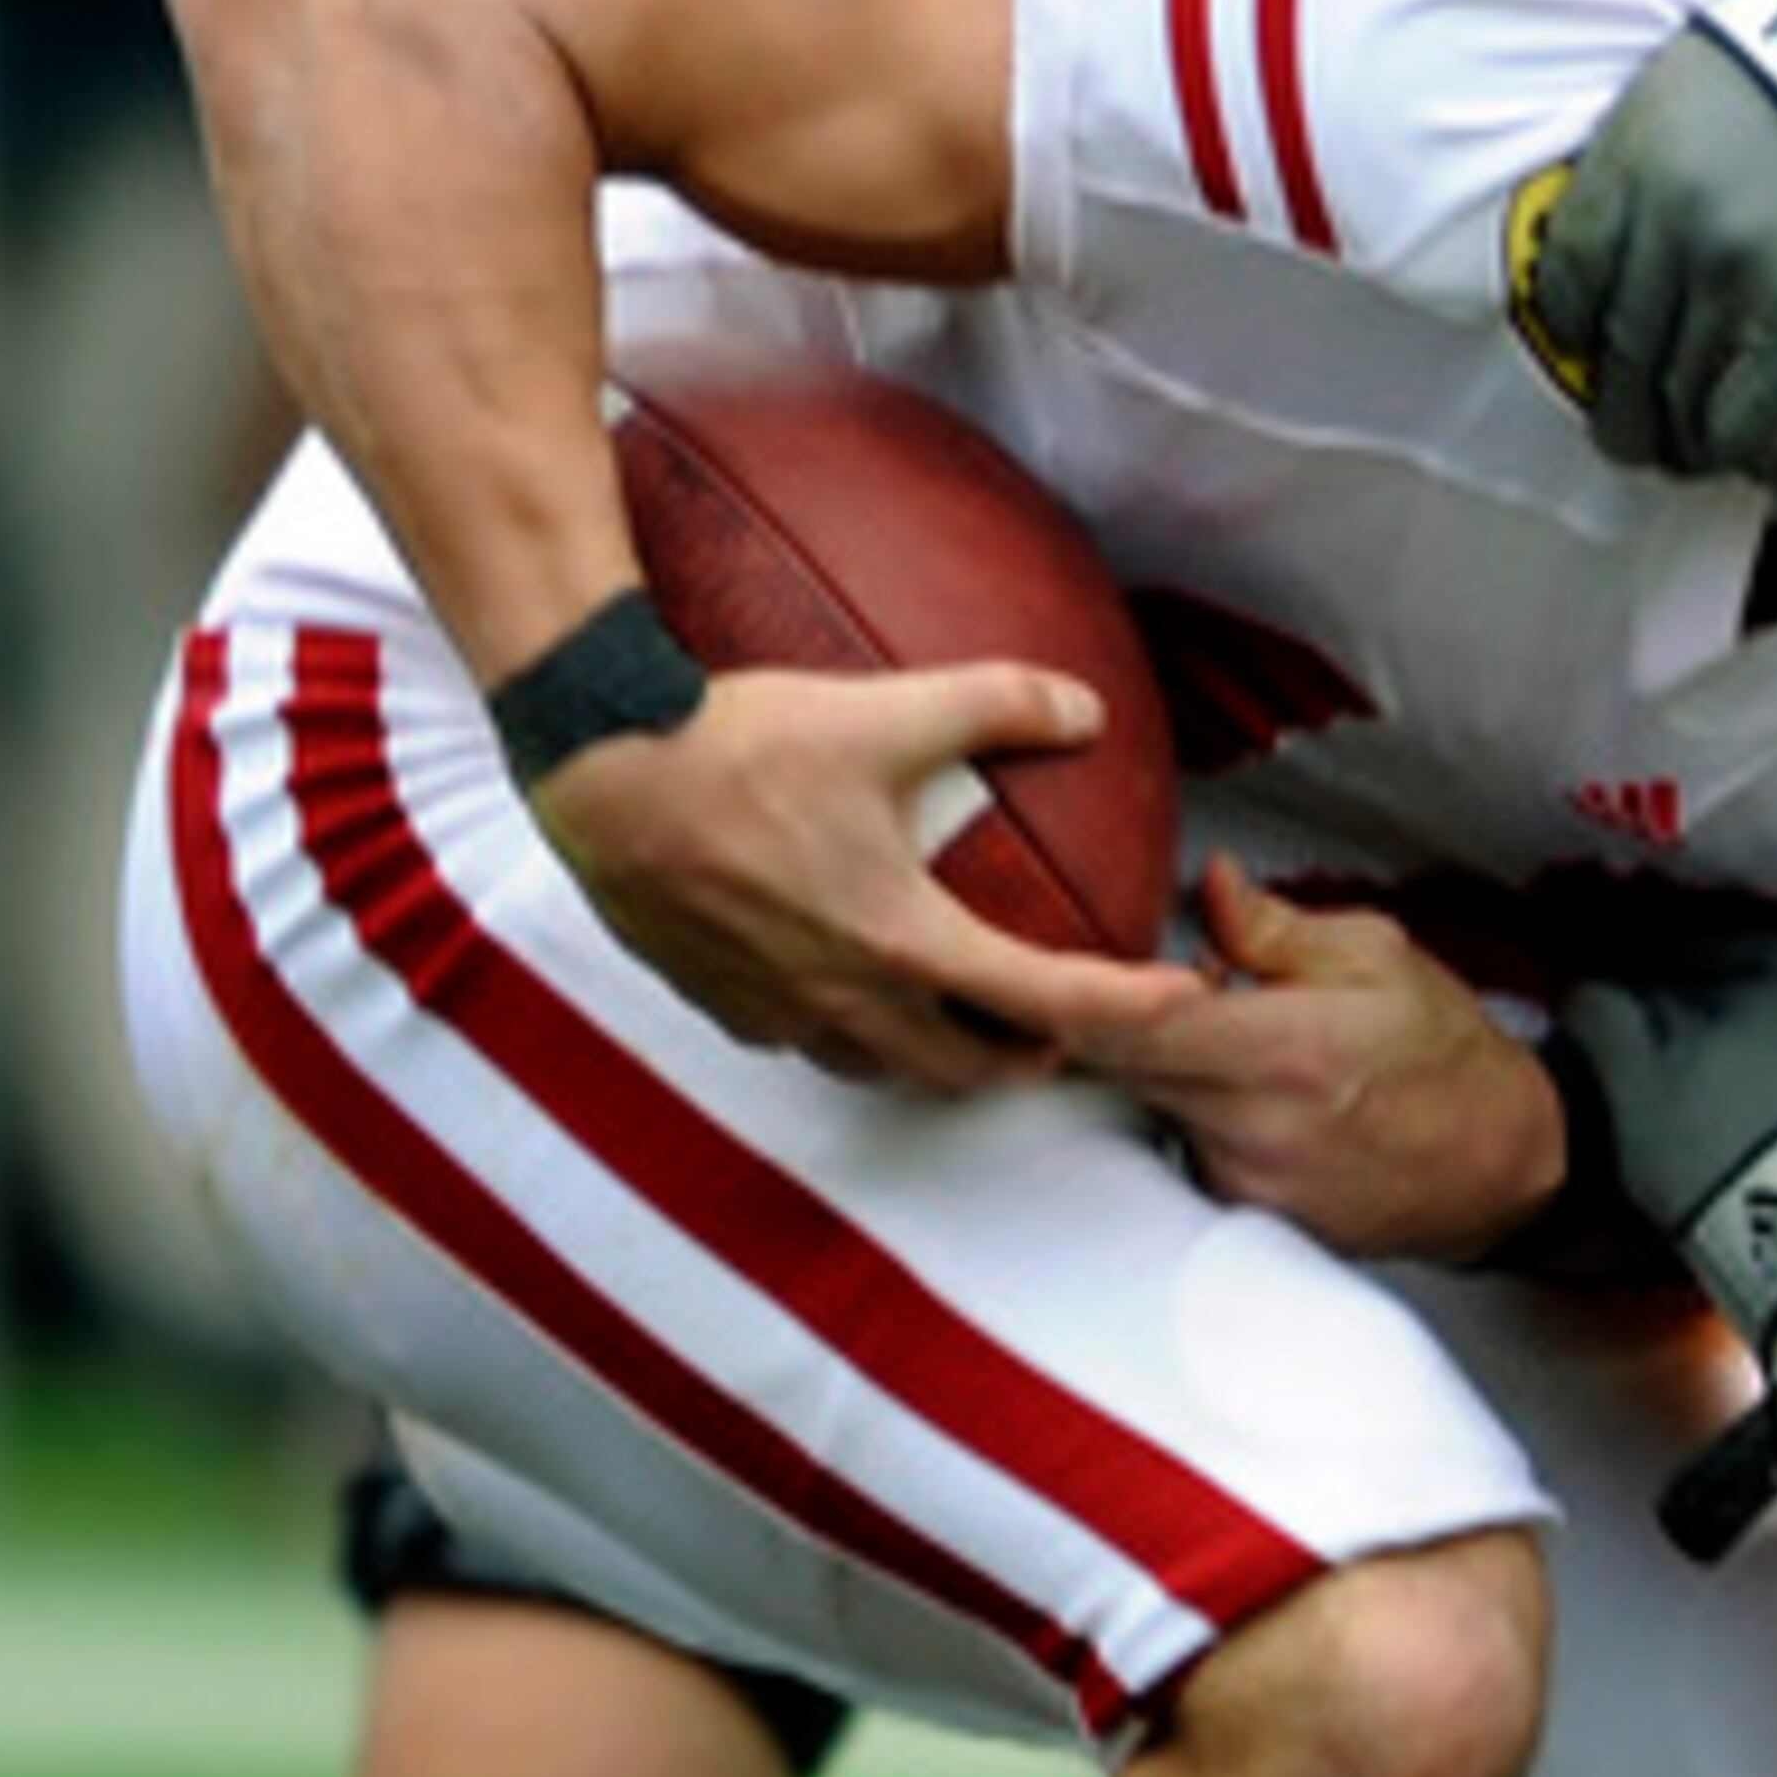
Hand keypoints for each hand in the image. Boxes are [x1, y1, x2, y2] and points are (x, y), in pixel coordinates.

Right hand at [534, 656, 1168, 1093]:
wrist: (597, 770)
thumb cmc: (736, 742)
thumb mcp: (882, 710)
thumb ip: (996, 704)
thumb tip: (1086, 708)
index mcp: (903, 945)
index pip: (1049, 1001)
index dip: (1128, 1007)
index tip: (1179, 999)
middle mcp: (849, 1002)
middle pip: (970, 1071)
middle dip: (1028, 1059)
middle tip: (1060, 1025)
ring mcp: (782, 1015)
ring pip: (887, 1070)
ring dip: (939, 1057)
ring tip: (964, 1016)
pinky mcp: (725, 1008)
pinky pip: (810, 1042)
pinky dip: (853, 1029)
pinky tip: (850, 980)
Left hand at [1066, 857, 1569, 1259]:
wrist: (1506, 1167)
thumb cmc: (1447, 1055)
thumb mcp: (1377, 955)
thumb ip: (1273, 927)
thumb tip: (1205, 886)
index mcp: (1285, 1050)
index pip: (1136, 1022)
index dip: (1072, 990)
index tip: (1034, 959)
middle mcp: (1255, 1130)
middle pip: (1121, 1068)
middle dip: (1103, 1016)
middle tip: (1119, 972)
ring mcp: (1248, 1185)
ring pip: (1150, 1108)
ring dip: (1155, 1064)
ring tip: (1222, 1035)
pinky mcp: (1248, 1219)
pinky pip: (1182, 1151)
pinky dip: (1189, 1112)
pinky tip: (1244, 1095)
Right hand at [1525, 0, 1776, 510]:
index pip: (1748, 446)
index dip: (1755, 470)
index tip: (1758, 464)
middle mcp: (1732, 267)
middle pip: (1678, 418)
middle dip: (1688, 447)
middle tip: (1690, 445)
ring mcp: (1664, 216)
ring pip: (1618, 369)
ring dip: (1629, 406)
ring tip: (1644, 410)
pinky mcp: (1614, 171)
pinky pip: (1568, 290)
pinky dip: (1583, 328)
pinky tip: (1610, 334)